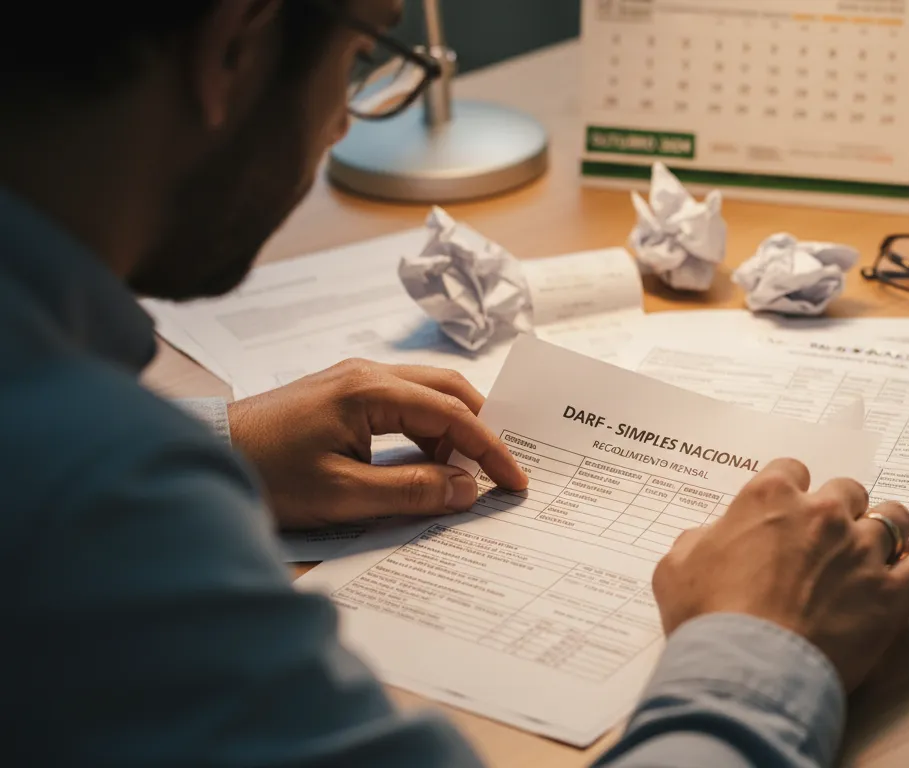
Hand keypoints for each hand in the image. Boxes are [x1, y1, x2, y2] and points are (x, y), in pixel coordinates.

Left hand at [226, 359, 526, 529]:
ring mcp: (355, 378)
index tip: (515, 481)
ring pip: (429, 393)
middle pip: (450, 390)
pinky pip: (405, 402)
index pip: (453, 414)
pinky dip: (428, 429)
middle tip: (502, 470)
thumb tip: (467, 489)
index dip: (490, 448)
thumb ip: (411, 491)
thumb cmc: (267, 474)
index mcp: (370, 390)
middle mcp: (369, 372)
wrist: (207, 453)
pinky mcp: (344, 392)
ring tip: (465, 474)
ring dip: (454, 430)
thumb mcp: (342, 494)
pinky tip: (428, 463)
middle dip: (482, 429)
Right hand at [652, 458, 908, 690]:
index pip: (791, 468)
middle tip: (828, 538)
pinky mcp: (892, 592)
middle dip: (840, 509)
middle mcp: (822, 513)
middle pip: (848, 489)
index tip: (787, 511)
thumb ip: (699, 539)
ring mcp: (862, 550)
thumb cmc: (707, 619)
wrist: (746, 669)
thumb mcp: (676, 567)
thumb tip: (710, 538)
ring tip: (875, 552)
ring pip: (895, 518)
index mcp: (770, 498)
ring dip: (884, 531)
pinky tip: (907, 579)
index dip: (790, 490)